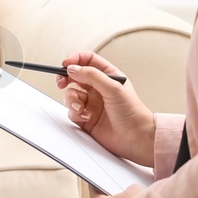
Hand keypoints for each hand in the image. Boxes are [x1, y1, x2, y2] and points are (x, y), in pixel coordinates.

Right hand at [59, 51, 154, 166]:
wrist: (136, 138)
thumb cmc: (132, 112)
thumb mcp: (113, 88)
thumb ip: (91, 75)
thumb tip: (73, 68)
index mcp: (108, 76)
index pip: (88, 60)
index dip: (75, 59)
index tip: (66, 64)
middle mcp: (98, 88)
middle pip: (75, 76)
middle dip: (65, 78)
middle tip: (61, 82)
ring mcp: (91, 103)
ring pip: (71, 94)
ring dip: (72, 100)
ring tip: (80, 107)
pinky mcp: (86, 117)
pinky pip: (72, 111)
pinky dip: (76, 113)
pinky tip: (87, 117)